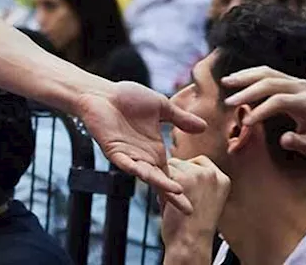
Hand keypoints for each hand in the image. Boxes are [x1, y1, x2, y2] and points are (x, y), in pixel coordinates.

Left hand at [76, 81, 206, 214]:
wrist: (100, 93)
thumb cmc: (127, 98)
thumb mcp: (161, 107)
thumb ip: (181, 119)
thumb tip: (204, 127)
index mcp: (154, 151)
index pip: (170, 174)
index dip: (181, 189)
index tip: (194, 204)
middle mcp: (143, 158)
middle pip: (160, 181)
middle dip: (174, 196)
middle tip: (190, 211)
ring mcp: (128, 156)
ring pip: (146, 175)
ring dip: (160, 184)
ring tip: (178, 192)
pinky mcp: (114, 151)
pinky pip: (127, 164)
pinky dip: (138, 170)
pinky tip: (150, 176)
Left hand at [161, 156, 230, 258]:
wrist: (191, 243)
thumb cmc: (193, 226)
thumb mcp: (205, 198)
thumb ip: (197, 180)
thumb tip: (175, 163)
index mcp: (222, 179)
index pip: (198, 163)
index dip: (187, 175)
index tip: (186, 190)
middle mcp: (212, 173)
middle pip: (182, 162)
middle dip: (175, 177)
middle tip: (179, 200)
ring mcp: (198, 174)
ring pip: (170, 166)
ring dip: (166, 181)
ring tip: (173, 202)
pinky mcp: (182, 178)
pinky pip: (160, 173)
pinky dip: (158, 185)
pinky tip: (166, 201)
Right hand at [220, 66, 305, 158]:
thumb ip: (300, 143)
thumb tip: (285, 139)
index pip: (279, 101)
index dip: (261, 111)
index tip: (246, 122)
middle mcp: (301, 87)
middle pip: (270, 83)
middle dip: (247, 92)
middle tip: (228, 102)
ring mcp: (294, 80)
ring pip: (266, 72)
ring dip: (244, 76)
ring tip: (226, 81)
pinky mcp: (288, 79)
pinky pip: (267, 72)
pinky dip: (250, 74)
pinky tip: (236, 78)